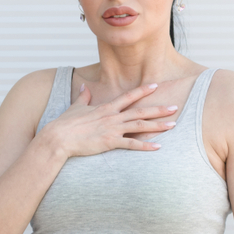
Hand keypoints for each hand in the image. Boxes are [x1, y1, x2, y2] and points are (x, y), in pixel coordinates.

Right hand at [47, 81, 178, 157]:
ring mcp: (112, 129)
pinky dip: (146, 145)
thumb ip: (83, 97)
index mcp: (105, 108)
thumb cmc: (65, 124)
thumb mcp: (76, 107)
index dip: (143, 91)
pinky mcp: (110, 142)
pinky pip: (132, 144)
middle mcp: (112, 117)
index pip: (128, 97)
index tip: (155, 86)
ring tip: (173, 124)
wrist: (58, 138)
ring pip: (140, 126)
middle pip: (140, 111)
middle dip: (159, 109)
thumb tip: (84, 87)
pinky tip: (158, 147)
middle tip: (175, 107)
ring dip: (158, 125)